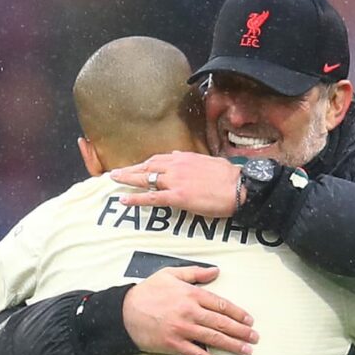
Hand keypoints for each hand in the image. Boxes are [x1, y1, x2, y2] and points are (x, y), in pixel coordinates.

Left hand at [110, 151, 242, 216]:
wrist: (239, 187)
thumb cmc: (229, 176)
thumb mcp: (208, 161)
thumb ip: (190, 159)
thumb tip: (177, 154)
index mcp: (184, 158)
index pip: (158, 159)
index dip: (144, 164)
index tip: (136, 167)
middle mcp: (176, 166)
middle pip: (147, 166)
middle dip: (130, 170)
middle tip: (116, 173)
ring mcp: (175, 181)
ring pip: (145, 179)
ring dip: (127, 180)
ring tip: (114, 182)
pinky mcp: (178, 196)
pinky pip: (151, 197)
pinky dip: (135, 198)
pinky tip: (124, 199)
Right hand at [122, 265, 257, 354]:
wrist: (124, 312)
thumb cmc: (147, 292)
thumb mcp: (170, 274)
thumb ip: (195, 273)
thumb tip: (216, 271)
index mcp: (191, 294)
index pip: (221, 304)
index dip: (238, 313)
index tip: (249, 320)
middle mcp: (190, 312)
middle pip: (222, 323)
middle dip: (241, 331)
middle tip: (255, 337)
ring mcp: (183, 329)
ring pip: (214, 338)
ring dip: (233, 345)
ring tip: (247, 351)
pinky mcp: (175, 345)